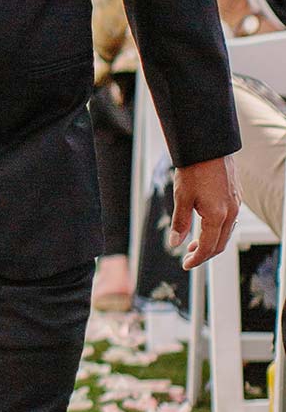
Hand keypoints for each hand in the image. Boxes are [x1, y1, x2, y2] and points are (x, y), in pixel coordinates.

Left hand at [170, 154, 240, 268]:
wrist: (209, 147)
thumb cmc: (194, 169)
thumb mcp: (182, 198)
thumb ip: (180, 223)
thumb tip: (175, 243)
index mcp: (218, 215)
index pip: (209, 247)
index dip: (197, 258)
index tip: (186, 264)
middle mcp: (231, 212)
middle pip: (220, 243)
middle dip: (205, 253)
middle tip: (189, 257)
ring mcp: (236, 204)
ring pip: (226, 232)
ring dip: (212, 241)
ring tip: (194, 243)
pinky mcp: (236, 196)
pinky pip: (230, 220)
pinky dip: (218, 229)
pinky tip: (206, 226)